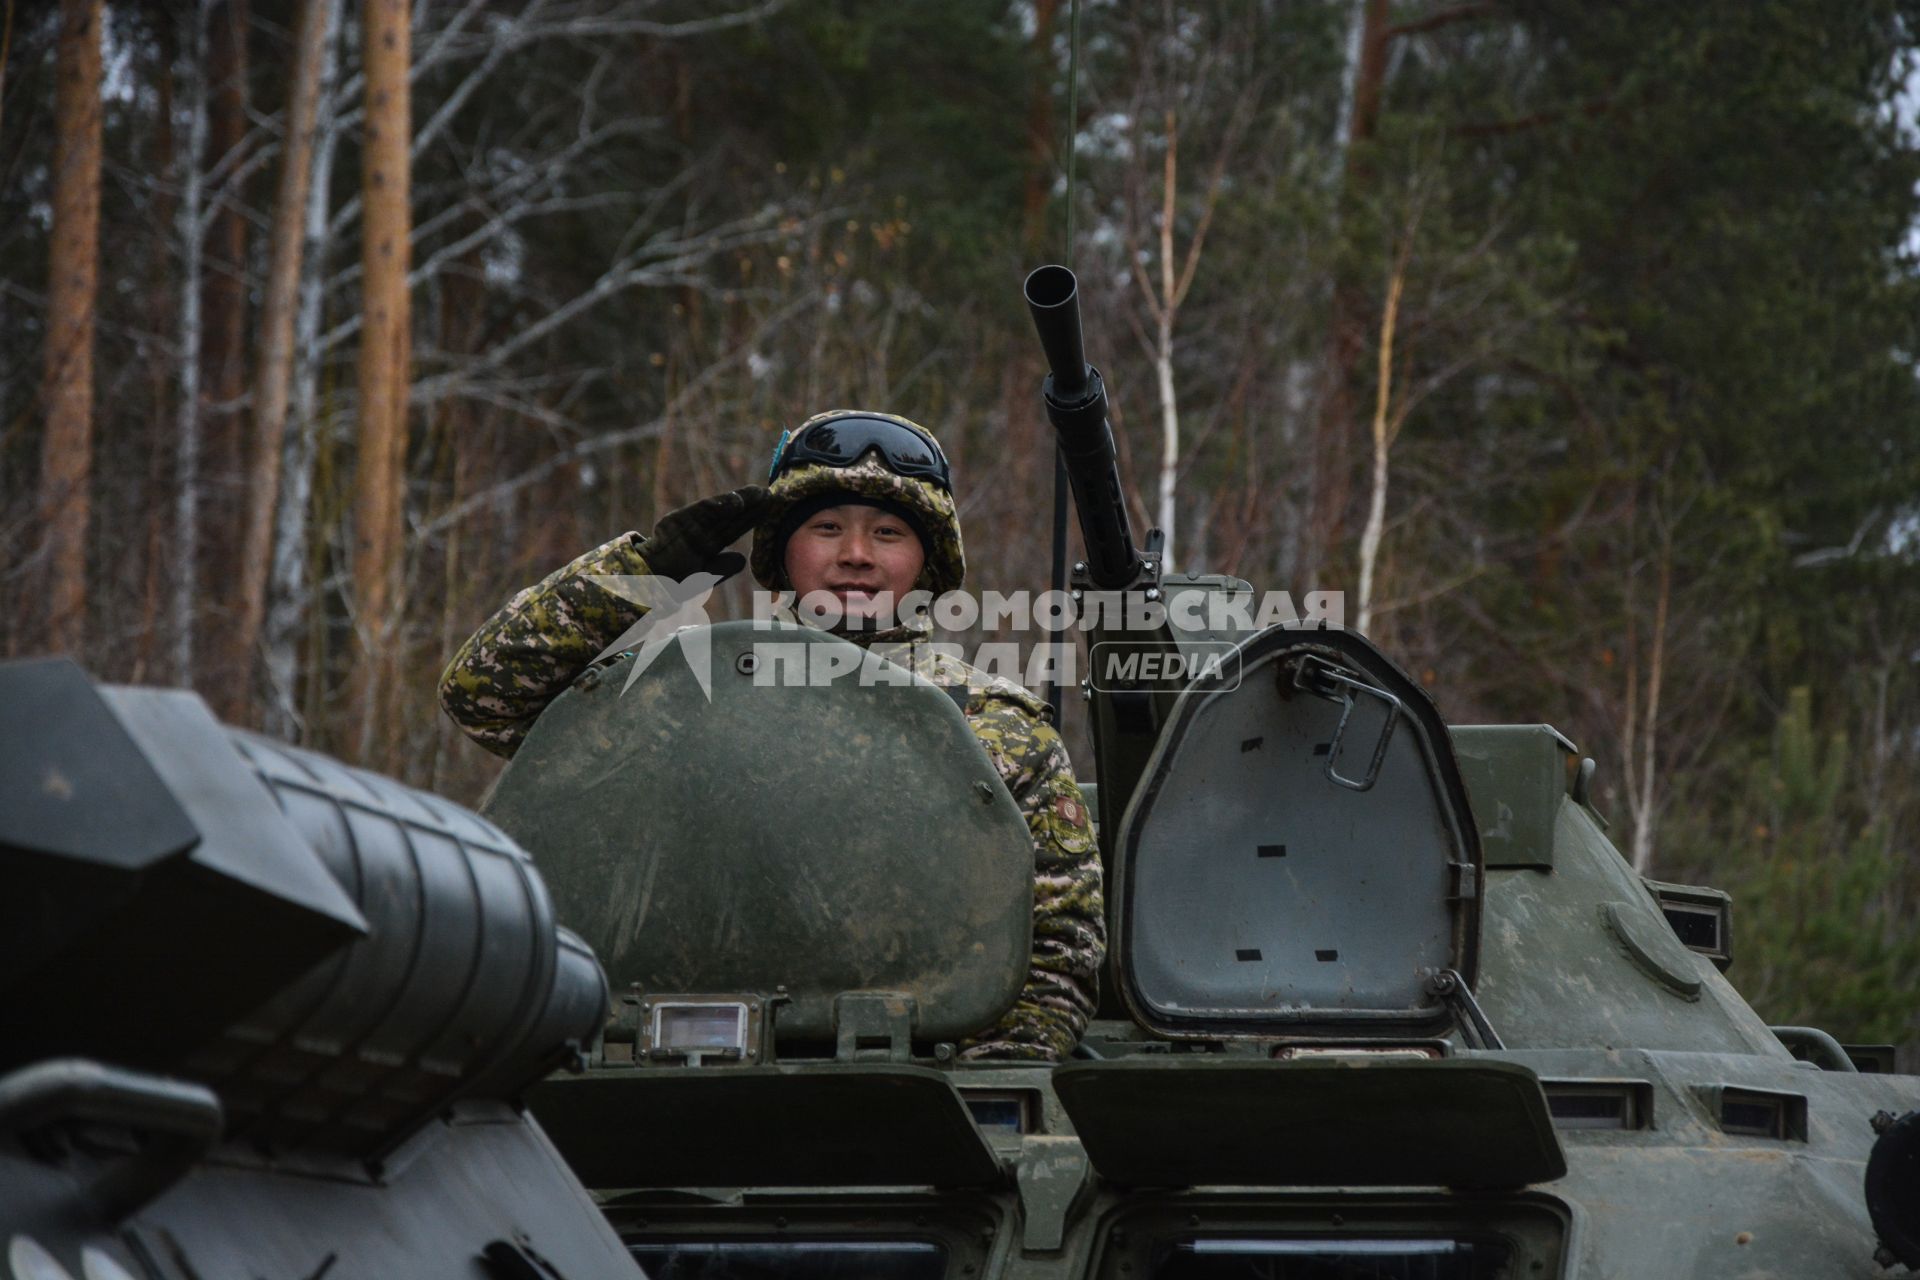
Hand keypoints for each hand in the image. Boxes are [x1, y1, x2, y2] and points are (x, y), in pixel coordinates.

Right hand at [638, 485, 768, 581]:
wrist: (651, 582)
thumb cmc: (677, 581)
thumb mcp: (704, 576)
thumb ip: (722, 568)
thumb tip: (742, 558)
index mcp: (710, 542)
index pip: (736, 527)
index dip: (753, 517)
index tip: (771, 507)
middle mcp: (702, 530)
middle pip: (730, 515)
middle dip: (750, 504)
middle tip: (770, 493)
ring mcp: (690, 523)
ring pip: (718, 510)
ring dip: (738, 500)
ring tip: (756, 493)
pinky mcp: (676, 520)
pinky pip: (698, 511)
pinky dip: (715, 505)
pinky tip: (734, 500)